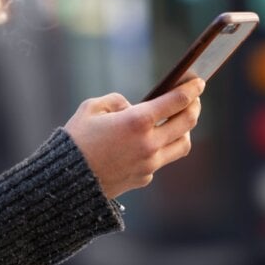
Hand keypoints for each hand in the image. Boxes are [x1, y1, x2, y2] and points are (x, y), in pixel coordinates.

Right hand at [64, 78, 204, 198]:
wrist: (65, 182)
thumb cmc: (76, 141)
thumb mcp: (91, 108)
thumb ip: (116, 101)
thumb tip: (131, 107)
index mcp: (137, 121)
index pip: (177, 101)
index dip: (192, 89)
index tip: (199, 82)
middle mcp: (149, 143)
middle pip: (188, 123)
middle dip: (194, 106)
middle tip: (194, 99)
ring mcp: (149, 164)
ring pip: (182, 145)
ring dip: (185, 130)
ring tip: (178, 121)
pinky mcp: (144, 178)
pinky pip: (162, 160)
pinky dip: (161, 148)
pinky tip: (150, 141)